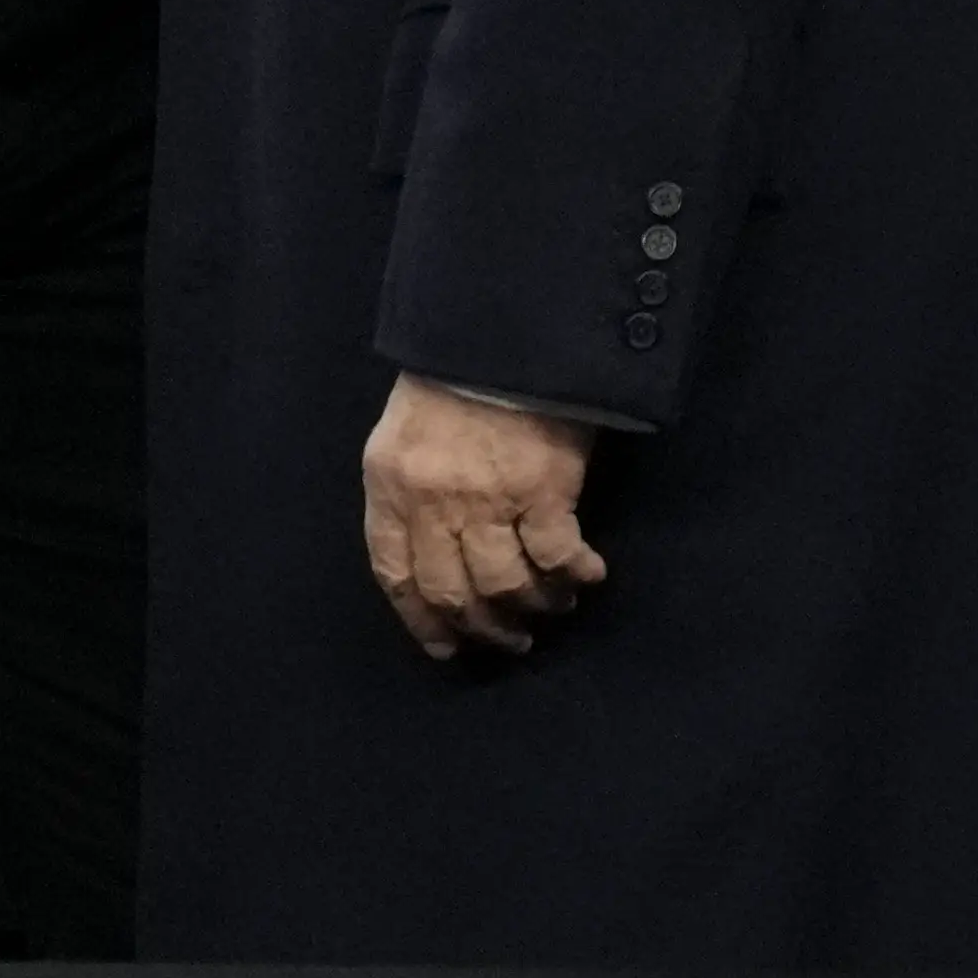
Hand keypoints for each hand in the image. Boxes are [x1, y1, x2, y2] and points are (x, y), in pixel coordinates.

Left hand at [360, 373, 603, 657]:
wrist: (505, 332)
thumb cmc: (453, 379)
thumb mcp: (405, 434)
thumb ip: (411, 493)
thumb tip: (435, 556)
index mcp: (390, 485)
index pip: (395, 573)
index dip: (421, 619)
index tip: (446, 646)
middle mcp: (432, 501)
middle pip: (452, 591)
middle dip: (482, 628)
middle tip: (510, 641)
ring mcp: (487, 499)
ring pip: (505, 585)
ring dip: (533, 608)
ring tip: (553, 608)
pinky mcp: (542, 490)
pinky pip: (557, 556)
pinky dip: (574, 575)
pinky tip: (588, 576)